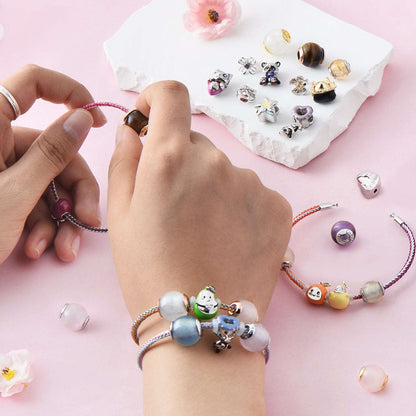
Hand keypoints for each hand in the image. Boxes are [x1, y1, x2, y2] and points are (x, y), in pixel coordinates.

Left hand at [0, 65, 106, 263]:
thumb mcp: (15, 193)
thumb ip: (52, 154)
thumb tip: (82, 117)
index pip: (33, 82)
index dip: (70, 92)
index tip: (97, 120)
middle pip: (56, 150)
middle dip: (76, 191)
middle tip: (86, 219)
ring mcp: (2, 170)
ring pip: (51, 181)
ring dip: (62, 218)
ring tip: (61, 248)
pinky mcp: (5, 192)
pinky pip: (37, 199)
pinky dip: (44, 225)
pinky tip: (37, 247)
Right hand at [107, 81, 291, 414]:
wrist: (201, 324)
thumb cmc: (148, 271)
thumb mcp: (119, 216)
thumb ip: (123, 161)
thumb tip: (133, 129)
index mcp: (170, 158)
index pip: (171, 94)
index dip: (158, 97)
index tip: (151, 116)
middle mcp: (215, 161)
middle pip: (195, 142)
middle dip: (180, 161)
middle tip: (174, 205)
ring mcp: (252, 183)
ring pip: (224, 170)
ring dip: (210, 186)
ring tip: (203, 231)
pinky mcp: (278, 206)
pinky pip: (252, 192)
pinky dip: (238, 205)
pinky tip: (229, 238)